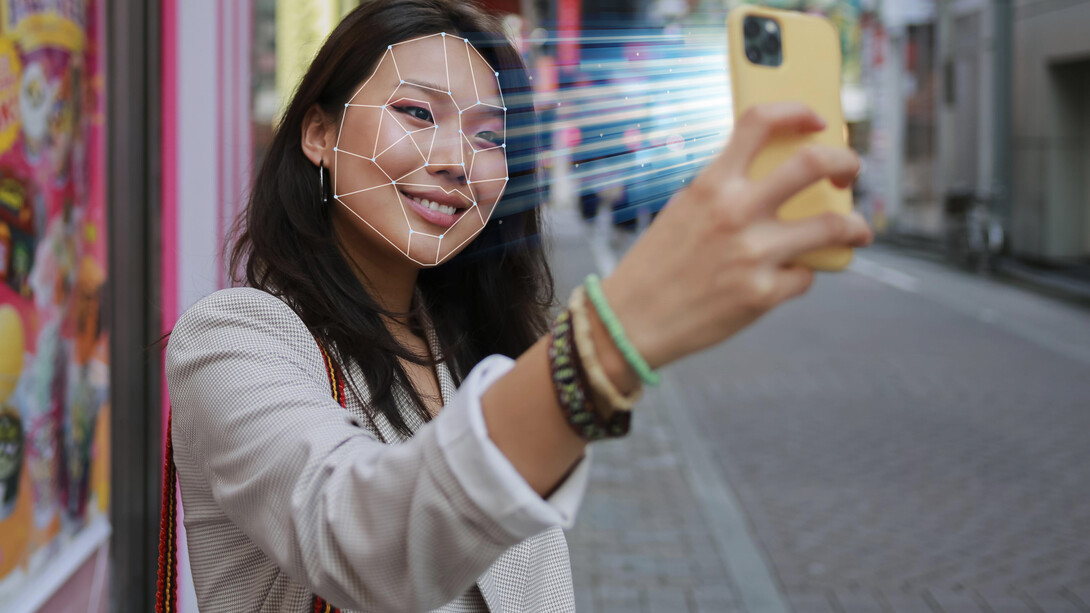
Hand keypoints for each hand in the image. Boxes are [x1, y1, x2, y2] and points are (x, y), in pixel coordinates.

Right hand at [601, 101, 873, 369]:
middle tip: (849, 172)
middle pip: (814, 165)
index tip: (817, 120)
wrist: (631, 323)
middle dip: (845, 163)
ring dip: (855, 227)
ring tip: (857, 231)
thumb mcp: (683, 211)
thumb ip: (725, 190)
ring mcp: (753, 254)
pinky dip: (800, 275)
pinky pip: (804, 276)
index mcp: (710, 184)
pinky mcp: (762, 294)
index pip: (761, 122)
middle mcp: (735, 212)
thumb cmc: (657, 265)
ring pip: (832, 227)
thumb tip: (778, 179)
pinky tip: (786, 279)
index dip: (798, 112)